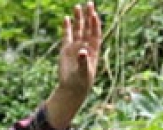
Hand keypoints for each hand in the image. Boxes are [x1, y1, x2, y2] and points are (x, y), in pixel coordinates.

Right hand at [45, 3, 100, 129]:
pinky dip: (67, 27)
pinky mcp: (67, 49)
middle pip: (88, 28)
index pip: (95, 34)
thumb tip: (82, 51)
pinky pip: (67, 35)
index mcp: (93, 51)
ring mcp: (76, 47)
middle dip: (88, 17)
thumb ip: (83, 61)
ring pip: (78, 30)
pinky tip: (67, 18)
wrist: (72, 88)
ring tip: (77, 6)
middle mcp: (86, 46)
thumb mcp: (83, 72)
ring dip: (78, 19)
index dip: (95, 25)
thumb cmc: (81, 82)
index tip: (94, 15)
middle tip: (90, 3)